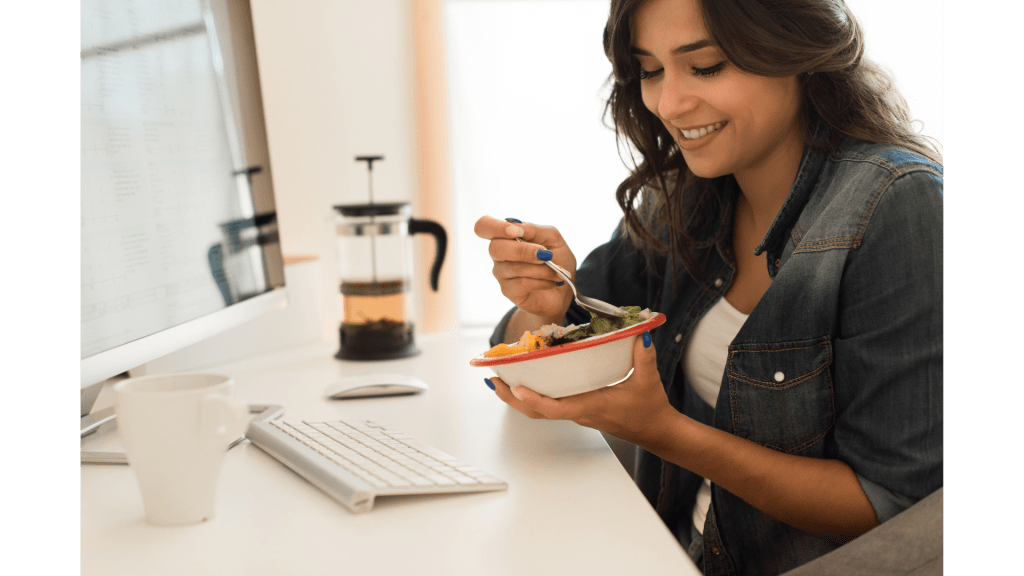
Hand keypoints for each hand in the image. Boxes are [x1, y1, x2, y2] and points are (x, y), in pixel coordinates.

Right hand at [473, 215, 575, 323]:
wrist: (565, 287)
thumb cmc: (556, 258)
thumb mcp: (551, 237)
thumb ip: (534, 229)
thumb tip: (519, 227)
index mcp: (506, 236)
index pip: (484, 226)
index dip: (496, 227)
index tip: (518, 231)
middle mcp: (499, 254)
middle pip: (495, 248)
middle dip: (523, 250)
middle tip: (546, 255)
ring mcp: (501, 273)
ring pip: (515, 267)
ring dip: (542, 269)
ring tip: (558, 271)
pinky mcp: (508, 291)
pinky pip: (523, 284)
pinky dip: (543, 281)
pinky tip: (553, 281)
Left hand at [487, 332, 677, 446]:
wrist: (655, 431)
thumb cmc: (650, 410)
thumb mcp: (648, 381)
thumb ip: (644, 357)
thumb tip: (640, 336)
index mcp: (591, 406)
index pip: (556, 408)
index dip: (534, 399)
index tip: (516, 386)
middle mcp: (579, 412)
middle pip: (537, 411)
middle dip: (512, 397)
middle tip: (495, 379)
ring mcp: (576, 413)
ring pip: (539, 410)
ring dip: (517, 397)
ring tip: (501, 380)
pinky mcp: (578, 410)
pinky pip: (548, 406)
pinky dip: (532, 395)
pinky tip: (525, 382)